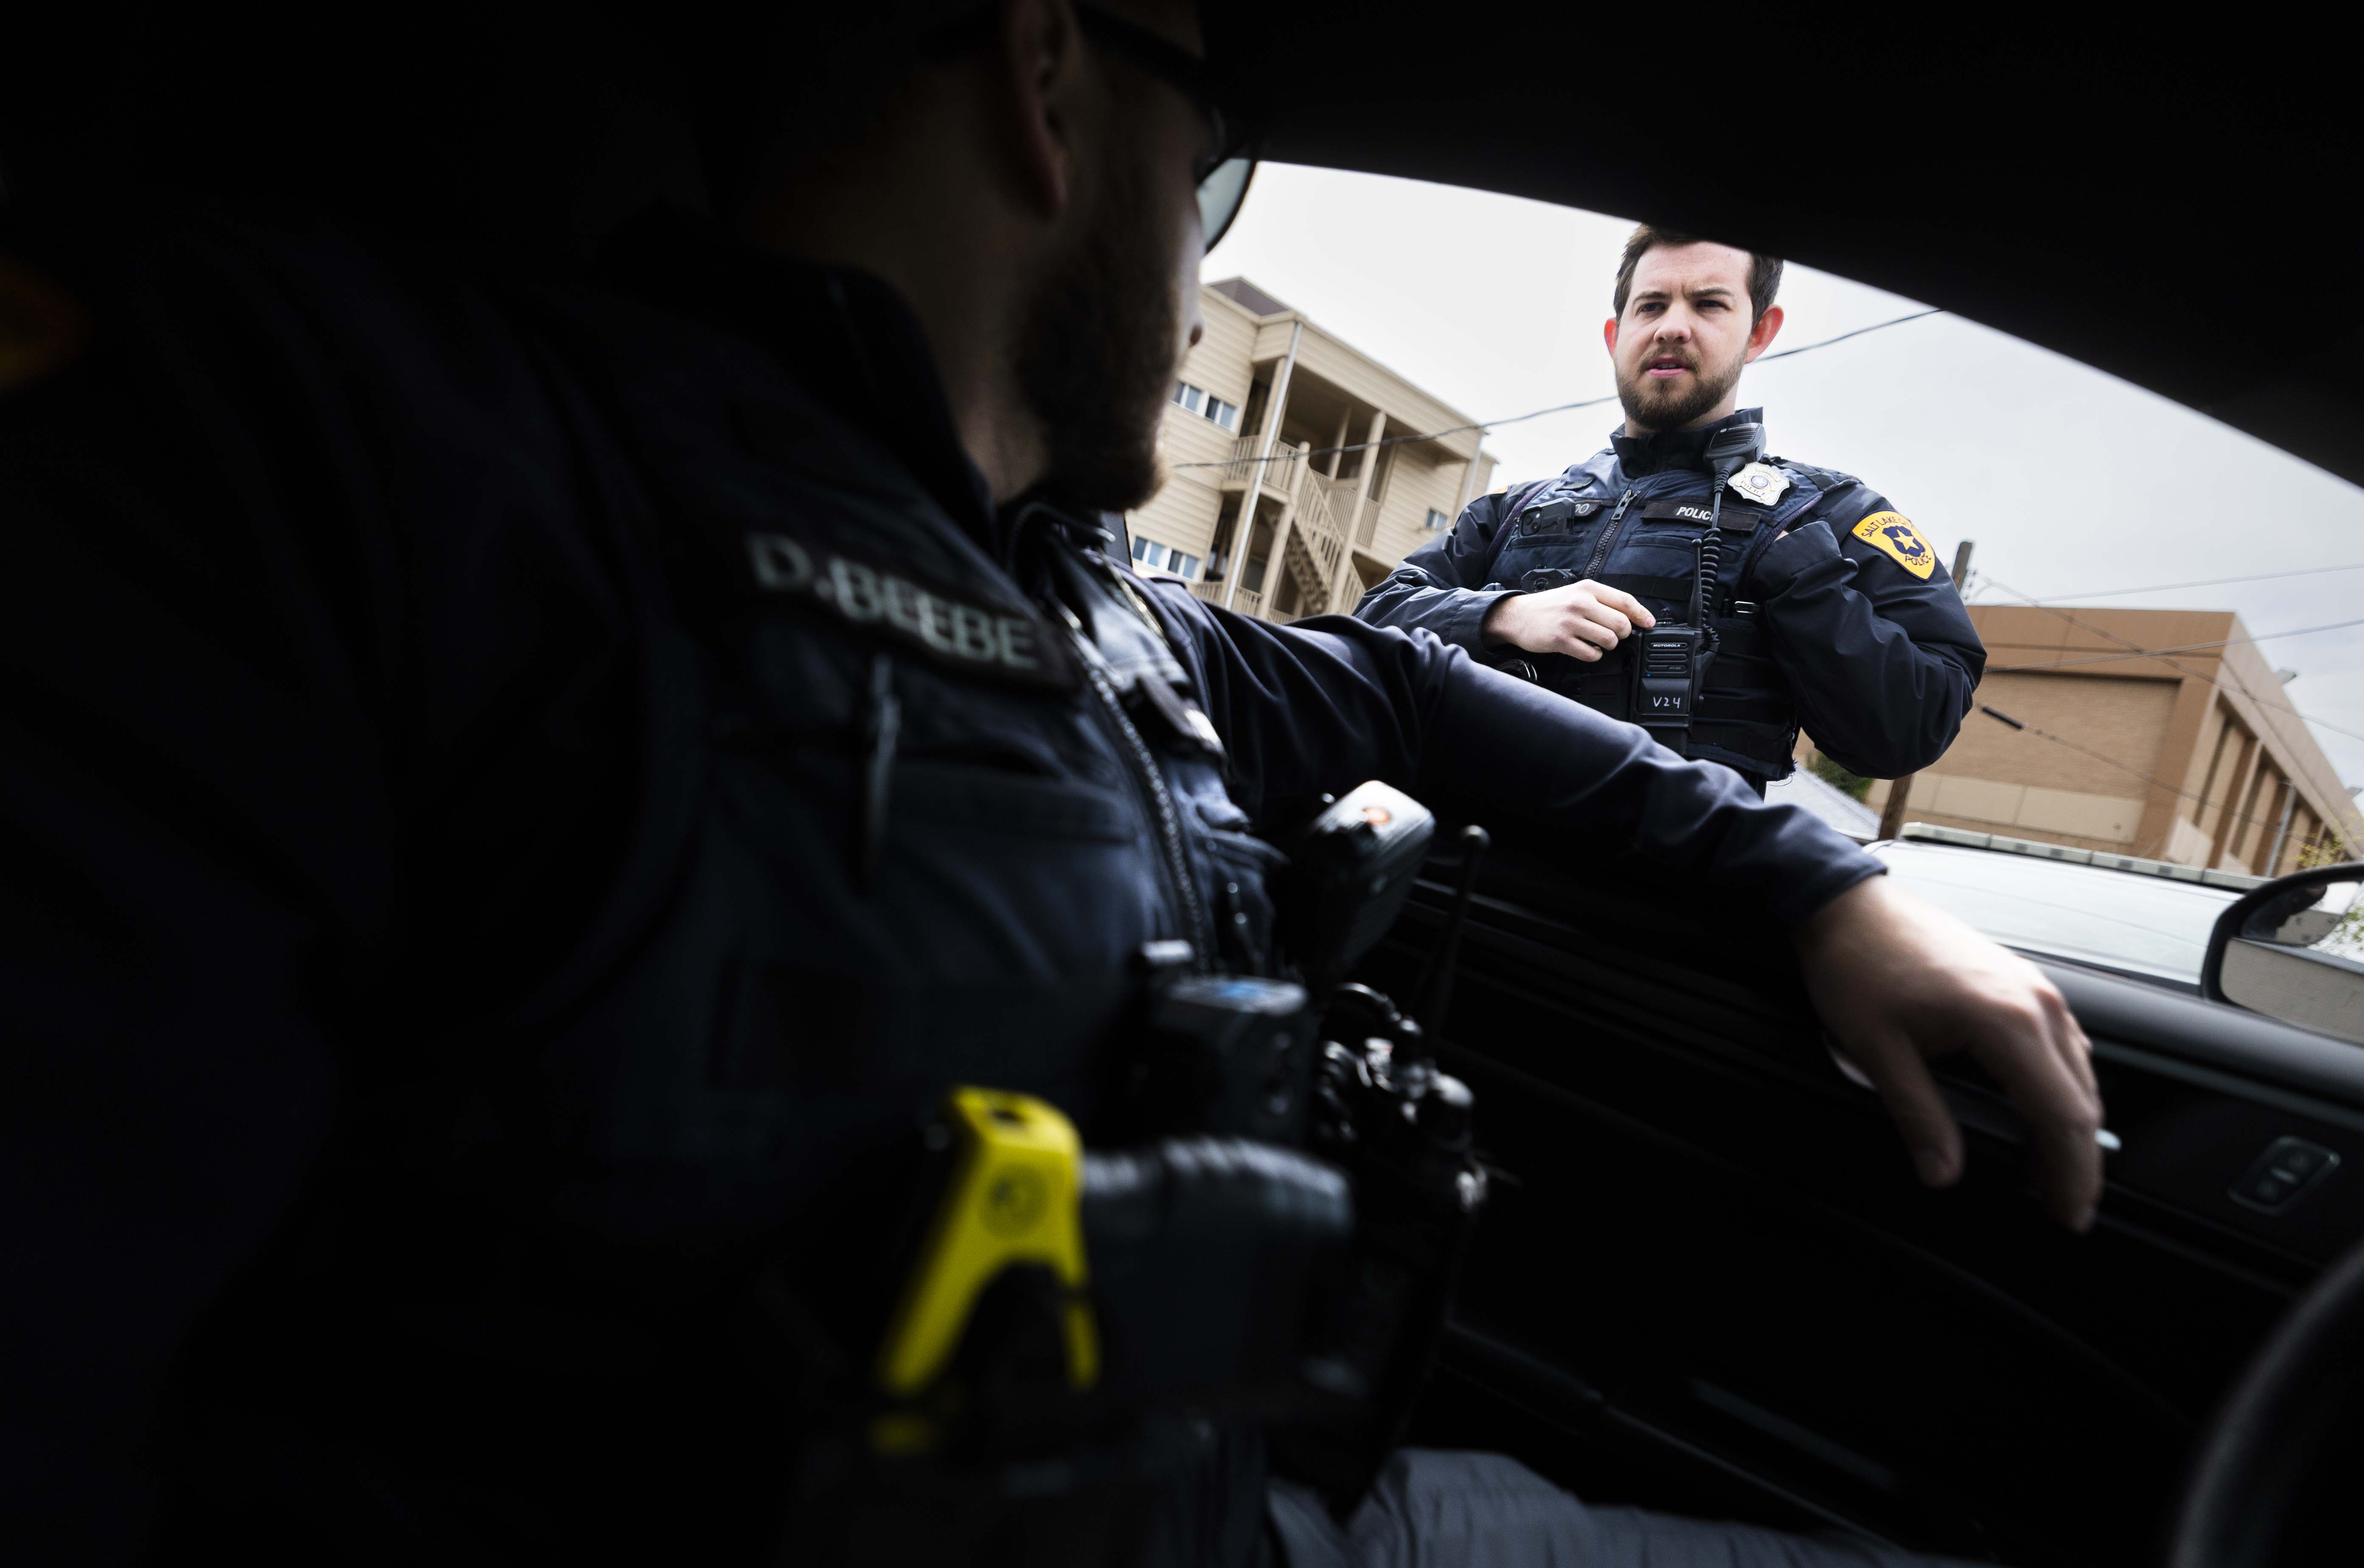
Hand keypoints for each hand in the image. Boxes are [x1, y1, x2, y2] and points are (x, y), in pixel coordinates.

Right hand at [1481, 580, 1654, 660]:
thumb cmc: (1551, 606)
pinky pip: (1591, 654)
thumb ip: (1602, 601)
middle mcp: (1580, 603)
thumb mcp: (1576, 593)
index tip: (1649, 623)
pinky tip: (1586, 649)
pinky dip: (1594, 655)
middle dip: (1622, 633)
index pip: (1625, 601)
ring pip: (1609, 640)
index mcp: (1588, 588)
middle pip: (1621, 623)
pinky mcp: (1561, 640)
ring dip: (1608, 645)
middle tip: (1614, 634)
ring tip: (1598, 642)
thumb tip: (1633, 616)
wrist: (1518, 615)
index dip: (1642, 614)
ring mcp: (1570, 622)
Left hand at [1793, 876, 2102, 1230]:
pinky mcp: (2020, 983)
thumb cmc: (1858, 965)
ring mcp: (2032, 988)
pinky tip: (2034, 1112)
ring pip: (2078, 1074)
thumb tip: (1942, 1172)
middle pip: (2081, 1100)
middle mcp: (2035, 1002)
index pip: (2062, 1116)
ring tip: (2044, 1172)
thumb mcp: (1877, 1051)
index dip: (2071, 1176)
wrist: (1849, 905)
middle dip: (2077, 1161)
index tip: (2067, 1218)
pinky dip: (2058, 1088)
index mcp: (2006, 1021)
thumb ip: (1918, 1116)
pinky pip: (2061, 1046)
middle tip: (2060, 1209)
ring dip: (2067, 1126)